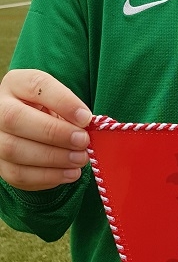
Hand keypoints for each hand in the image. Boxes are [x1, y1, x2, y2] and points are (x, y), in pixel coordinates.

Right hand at [0, 69, 91, 190]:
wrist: (33, 128)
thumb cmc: (50, 112)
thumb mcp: (59, 102)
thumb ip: (70, 109)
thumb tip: (85, 125)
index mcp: (16, 84)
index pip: (36, 85)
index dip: (62, 101)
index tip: (86, 118)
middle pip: (15, 119)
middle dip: (54, 133)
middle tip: (82, 141)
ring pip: (14, 150)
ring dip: (53, 158)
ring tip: (80, 159)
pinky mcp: (0, 165)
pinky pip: (18, 175)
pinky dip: (48, 177)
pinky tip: (70, 173)